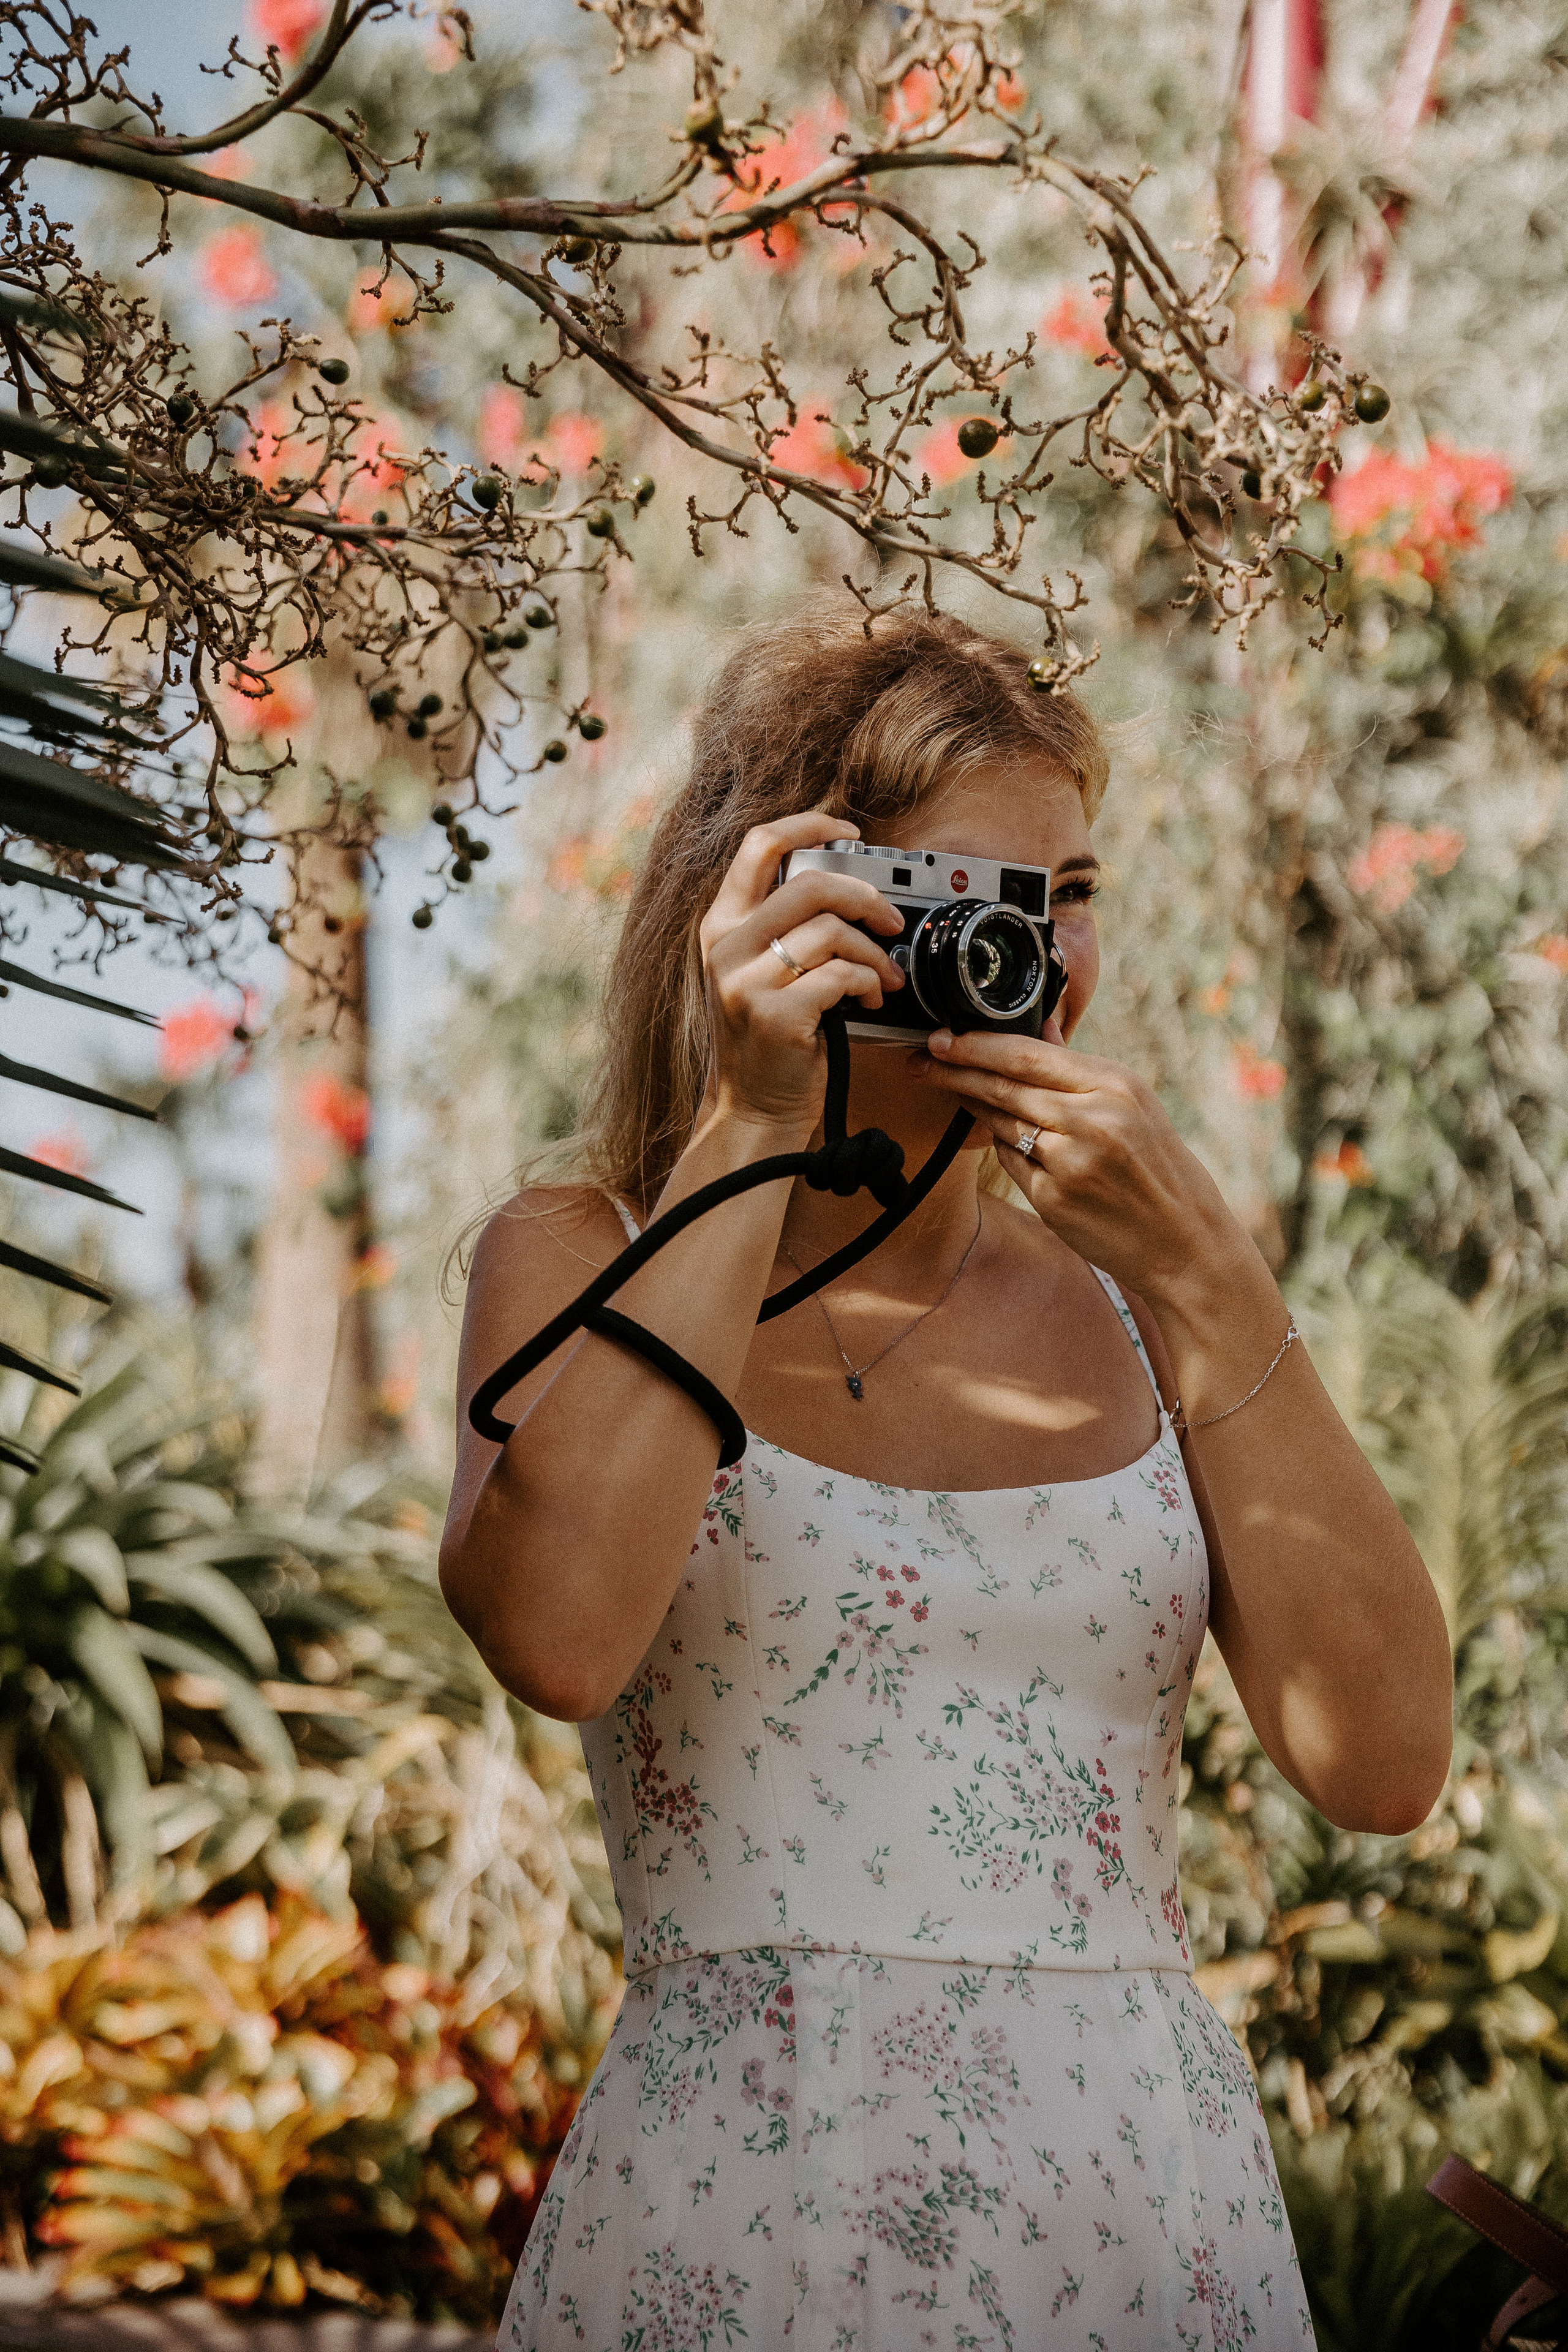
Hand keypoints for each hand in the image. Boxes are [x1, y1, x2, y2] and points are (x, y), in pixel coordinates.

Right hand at [698, 813, 905, 1133]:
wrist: (752, 1107)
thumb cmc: (769, 1038)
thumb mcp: (760, 970)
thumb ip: (785, 926)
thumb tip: (852, 884)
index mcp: (722, 924)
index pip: (759, 844)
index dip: (809, 825)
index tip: (849, 830)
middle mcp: (726, 946)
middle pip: (810, 884)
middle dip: (865, 897)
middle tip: (891, 922)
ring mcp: (746, 982)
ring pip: (831, 931)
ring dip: (875, 953)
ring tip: (886, 977)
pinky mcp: (774, 1015)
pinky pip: (842, 976)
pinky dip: (870, 984)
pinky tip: (871, 1001)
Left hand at [909, 1022, 1248, 1301]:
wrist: (1185, 1241)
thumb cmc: (1159, 1168)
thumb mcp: (1134, 1104)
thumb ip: (1078, 1065)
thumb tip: (1041, 1023)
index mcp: (1114, 1084)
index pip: (1027, 1054)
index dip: (975, 1045)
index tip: (941, 1038)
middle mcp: (1091, 1119)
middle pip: (1003, 1086)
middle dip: (954, 1071)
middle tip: (919, 1062)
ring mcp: (1069, 1161)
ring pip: (1001, 1124)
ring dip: (976, 1108)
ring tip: (958, 1095)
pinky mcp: (1052, 1200)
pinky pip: (1011, 1162)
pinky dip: (1008, 1150)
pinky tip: (1017, 1147)